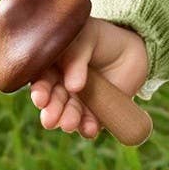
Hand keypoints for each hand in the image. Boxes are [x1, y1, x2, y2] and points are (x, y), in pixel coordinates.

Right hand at [29, 18, 149, 137]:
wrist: (128, 50)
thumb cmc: (100, 40)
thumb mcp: (86, 39)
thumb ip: (76, 58)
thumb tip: (72, 87)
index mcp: (49, 67)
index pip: (41, 81)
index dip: (40, 91)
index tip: (41, 99)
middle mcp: (58, 87)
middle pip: (52, 101)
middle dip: (51, 111)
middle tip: (51, 120)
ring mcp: (75, 102)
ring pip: (67, 114)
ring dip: (67, 120)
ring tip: (70, 124)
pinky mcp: (91, 113)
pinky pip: (88, 123)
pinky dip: (88, 128)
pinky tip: (90, 129)